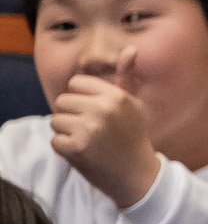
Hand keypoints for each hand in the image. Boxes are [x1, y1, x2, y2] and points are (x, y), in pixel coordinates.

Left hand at [49, 48, 161, 208]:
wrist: (136, 174)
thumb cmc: (134, 136)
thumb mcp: (134, 104)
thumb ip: (127, 77)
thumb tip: (131, 49)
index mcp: (115, 96)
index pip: (76, 83)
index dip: (81, 97)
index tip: (93, 110)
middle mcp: (102, 110)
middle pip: (62, 101)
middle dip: (71, 114)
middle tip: (90, 128)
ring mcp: (88, 129)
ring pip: (55, 120)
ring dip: (66, 131)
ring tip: (87, 140)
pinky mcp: (75, 148)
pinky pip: (55, 140)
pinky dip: (65, 148)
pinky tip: (83, 152)